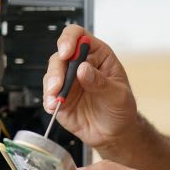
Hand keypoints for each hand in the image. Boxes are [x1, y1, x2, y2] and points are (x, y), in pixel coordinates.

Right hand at [43, 26, 137, 149]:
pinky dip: (48, 99)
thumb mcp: (118, 95)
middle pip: (60, 56)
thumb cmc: (121, 108)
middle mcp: (79, 65)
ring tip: (56, 99)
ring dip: (51, 85)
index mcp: (97, 55)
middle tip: (59, 84)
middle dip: (57, 69)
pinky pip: (48, 94)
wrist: (114, 133)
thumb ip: (101, 82)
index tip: (67, 52)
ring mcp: (68, 81)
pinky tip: (54, 106)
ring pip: (51, 74)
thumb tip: (83, 69)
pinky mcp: (60, 98)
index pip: (78, 36)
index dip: (70, 39)